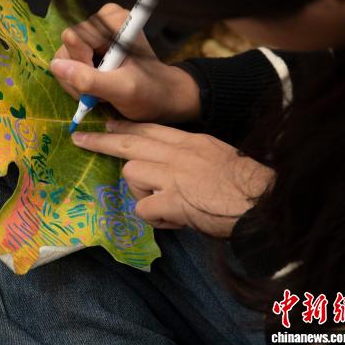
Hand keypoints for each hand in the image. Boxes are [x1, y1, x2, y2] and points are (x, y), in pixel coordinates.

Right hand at [49, 3, 200, 122]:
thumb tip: (55, 66)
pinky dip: (80, 80)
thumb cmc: (148, 93)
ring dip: (79, 81)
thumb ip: (89, 79)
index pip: (74, 38)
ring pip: (64, 57)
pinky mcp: (88, 44)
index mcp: (114, 20)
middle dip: (80, 75)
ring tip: (103, 90)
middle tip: (103, 89)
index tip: (104, 77)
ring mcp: (94, 32)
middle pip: (67, 47)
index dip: (82, 63)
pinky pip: (67, 62)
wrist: (161, 96)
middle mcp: (102, 19)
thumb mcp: (121, 90)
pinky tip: (99, 86)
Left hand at [71, 121, 273, 236]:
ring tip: (163, 205)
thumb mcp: (218, 158)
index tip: (109, 124)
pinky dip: (154, 218)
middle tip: (80, 139)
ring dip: (140, 192)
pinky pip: (144, 208)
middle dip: (102, 140)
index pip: (151, 129)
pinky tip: (172, 220)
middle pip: (131, 141)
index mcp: (192, 142)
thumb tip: (170, 170)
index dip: (126, 127)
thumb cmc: (249, 184)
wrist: (264, 201)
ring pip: (132, 173)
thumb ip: (191, 159)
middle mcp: (179, 153)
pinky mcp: (173, 200)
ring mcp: (174, 175)